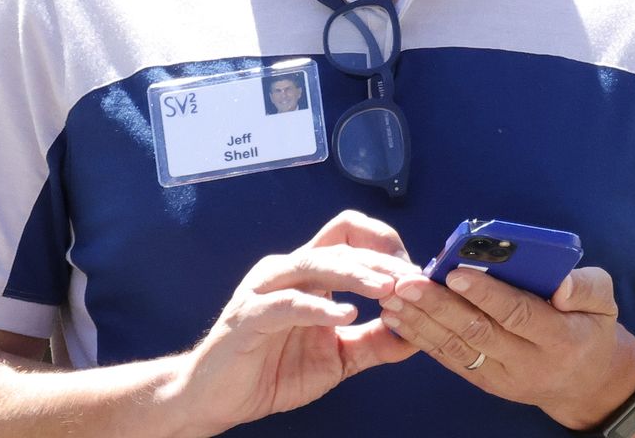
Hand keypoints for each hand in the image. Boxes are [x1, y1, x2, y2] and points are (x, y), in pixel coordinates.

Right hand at [181, 210, 421, 434]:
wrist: (217, 398)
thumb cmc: (273, 371)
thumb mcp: (337, 358)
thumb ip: (373, 343)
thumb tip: (418, 336)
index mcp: (309, 274)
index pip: (351, 237)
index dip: (386, 248)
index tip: (417, 276)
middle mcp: (287, 270)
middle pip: (340, 242)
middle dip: (381, 259)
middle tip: (413, 281)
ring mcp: (265, 289)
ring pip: (315, 262)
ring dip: (356, 273)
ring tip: (387, 288)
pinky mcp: (249, 316)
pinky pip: (287, 303)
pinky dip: (319, 307)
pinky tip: (346, 316)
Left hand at [381, 264, 634, 429]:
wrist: (587, 382)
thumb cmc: (592, 328)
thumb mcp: (605, 302)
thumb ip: (586, 286)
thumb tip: (559, 285)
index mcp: (560, 339)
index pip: (517, 314)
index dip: (485, 294)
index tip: (455, 272)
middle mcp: (528, 363)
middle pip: (478, 332)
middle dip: (439, 306)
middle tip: (408, 281)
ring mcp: (504, 377)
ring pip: (457, 348)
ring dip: (421, 322)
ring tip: (394, 297)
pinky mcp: (486, 382)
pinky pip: (450, 360)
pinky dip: (421, 339)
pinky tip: (399, 318)